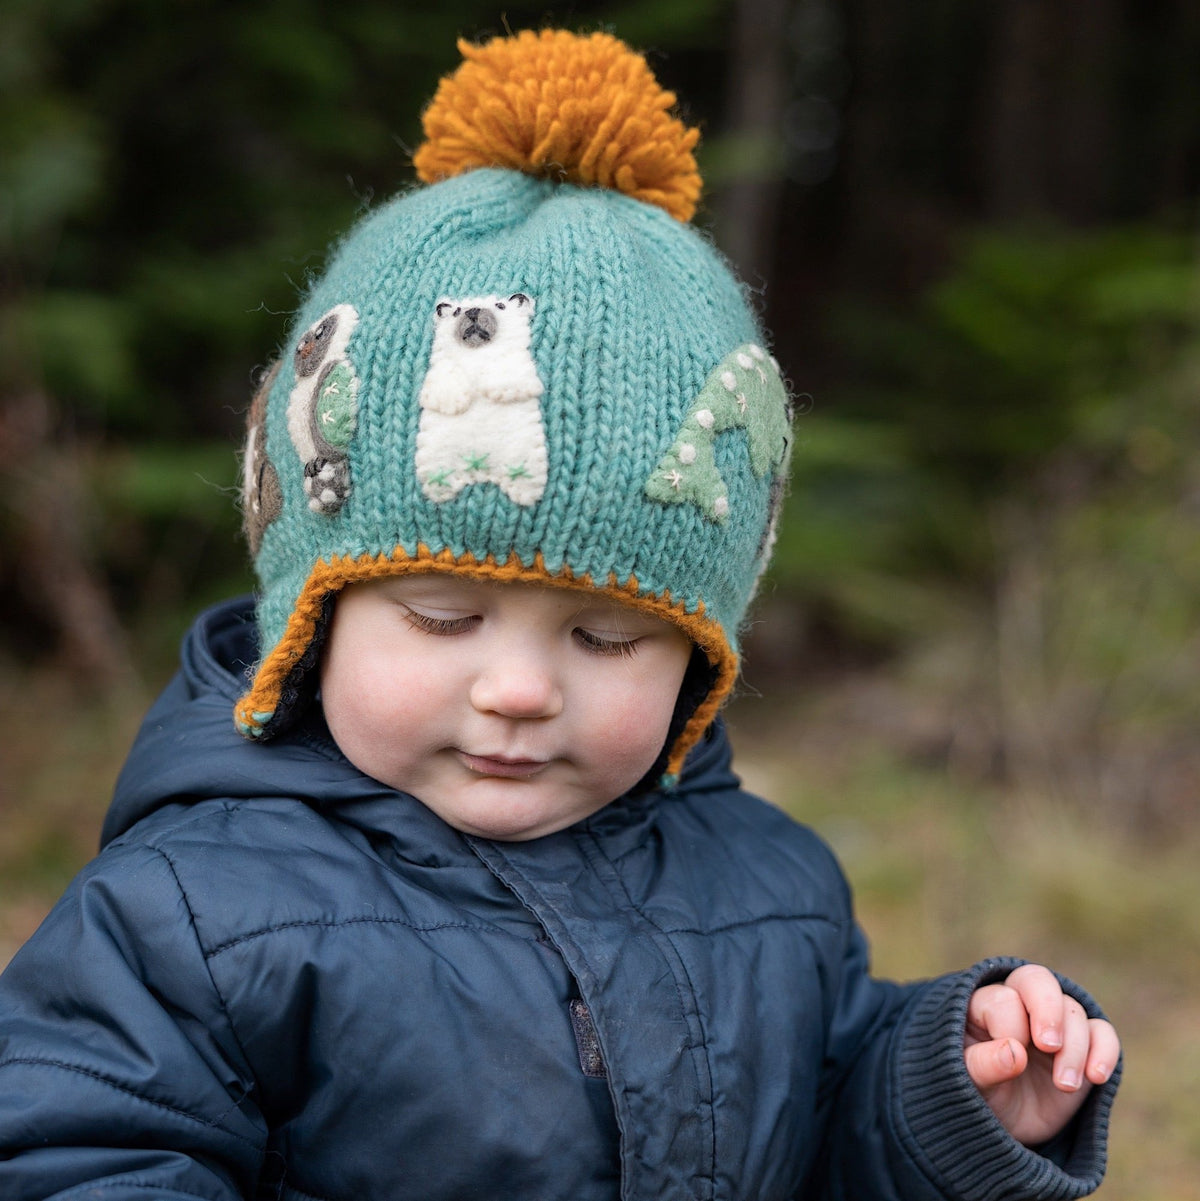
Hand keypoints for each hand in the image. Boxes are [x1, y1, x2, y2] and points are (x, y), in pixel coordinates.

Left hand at [964, 964, 1119, 1145]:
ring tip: (1064, 1085)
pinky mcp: (1083, 1045)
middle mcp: (1019, 1005)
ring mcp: (1053, 1023)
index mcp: (982, 1006)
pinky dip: (1105, 1050)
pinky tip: (1095, 1077)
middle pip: (1037, 980)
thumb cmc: (981, 1095)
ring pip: (1072, 1010)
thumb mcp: (971, 1084)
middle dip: (1047, 1010)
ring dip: (1073, 1048)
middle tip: (1048, 1045)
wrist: (1008, 1124)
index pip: (1002, 998)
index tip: (1013, 1060)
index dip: (1010, 1027)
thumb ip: (983, 1065)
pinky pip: (1102, 1031)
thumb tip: (1014, 1052)